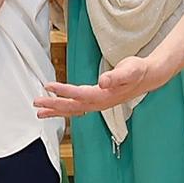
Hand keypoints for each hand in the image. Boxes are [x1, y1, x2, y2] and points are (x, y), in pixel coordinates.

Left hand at [33, 56, 161, 119]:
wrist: (147, 77)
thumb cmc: (137, 71)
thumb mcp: (129, 70)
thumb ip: (116, 76)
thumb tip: (103, 81)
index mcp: (104, 96)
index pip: (79, 95)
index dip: (63, 91)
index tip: (48, 86)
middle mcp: (99, 103)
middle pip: (72, 107)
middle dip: (53, 106)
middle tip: (36, 103)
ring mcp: (98, 104)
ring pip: (73, 110)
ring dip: (56, 110)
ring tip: (40, 112)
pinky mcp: (97, 101)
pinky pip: (77, 108)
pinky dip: (64, 108)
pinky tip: (56, 107)